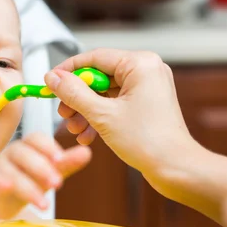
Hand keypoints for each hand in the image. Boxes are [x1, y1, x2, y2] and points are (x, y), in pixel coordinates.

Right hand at [0, 132, 90, 218]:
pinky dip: (0, 183)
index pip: (37, 138)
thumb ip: (66, 163)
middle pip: (25, 154)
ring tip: (45, 205)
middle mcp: (13, 153)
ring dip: (29, 188)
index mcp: (29, 146)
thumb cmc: (26, 178)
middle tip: (58, 184)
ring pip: (13, 173)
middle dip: (42, 168)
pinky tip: (7, 188)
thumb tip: (88, 152)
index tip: (61, 159)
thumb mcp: (48, 172)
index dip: (48, 147)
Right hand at [44, 48, 193, 175]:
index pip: (94, 57)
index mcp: (141, 64)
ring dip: (86, 110)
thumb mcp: (102, 115)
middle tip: (62, 112)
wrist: (176, 169)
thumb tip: (53, 78)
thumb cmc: (149, 142)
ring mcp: (148, 87)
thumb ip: (74, 93)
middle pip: (98, 76)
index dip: (68, 70)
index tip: (50, 82)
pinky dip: (100, 116)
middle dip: (77, 97)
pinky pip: (115, 103)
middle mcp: (146, 70)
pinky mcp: (146, 103)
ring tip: (74, 128)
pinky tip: (88, 135)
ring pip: (105, 92)